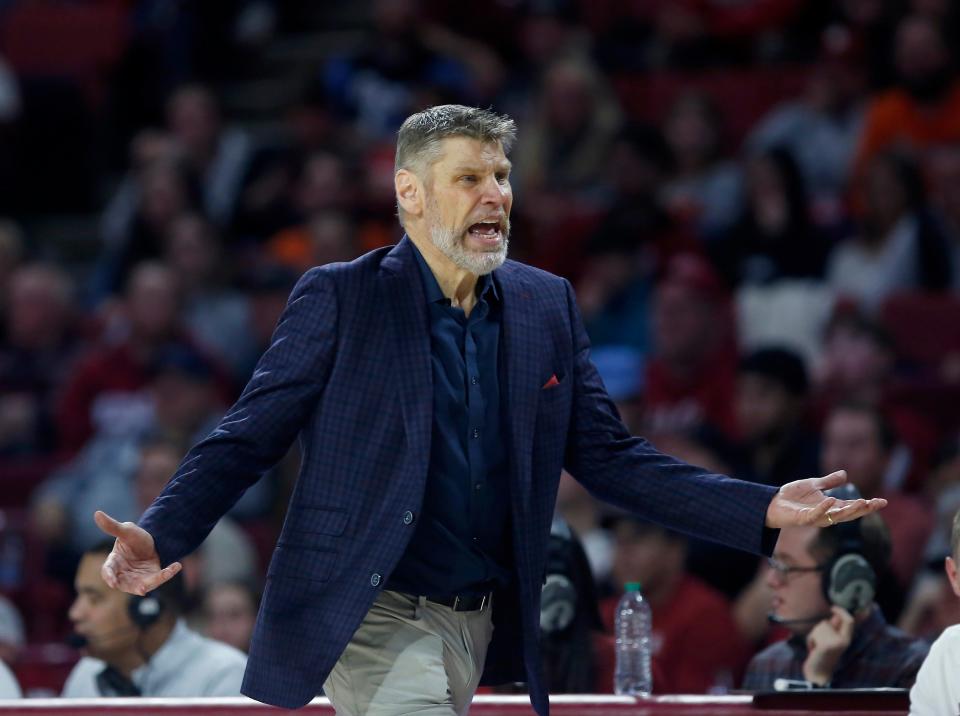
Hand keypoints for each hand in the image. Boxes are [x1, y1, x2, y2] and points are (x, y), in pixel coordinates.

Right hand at [94, 511, 180, 595]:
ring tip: (158, 581)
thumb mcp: (125, 531)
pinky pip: (159, 579)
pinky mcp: (151, 578)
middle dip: (132, 587)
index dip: (109, 576)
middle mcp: (124, 574)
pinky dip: (168, 573)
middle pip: (124, 584)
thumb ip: (112, 526)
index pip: (108, 570)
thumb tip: (97, 513)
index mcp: (114, 562)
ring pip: (141, 586)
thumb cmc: (134, 538)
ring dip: (149, 585)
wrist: (152, 541)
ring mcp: (137, 578)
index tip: (112, 582)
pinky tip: (177, 565)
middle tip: (141, 589)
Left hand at [764, 470, 886, 528]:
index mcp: (830, 506)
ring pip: (835, 517)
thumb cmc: (792, 496)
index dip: (867, 505)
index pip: (852, 506)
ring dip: (848, 511)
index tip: (883, 501)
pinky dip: (823, 508)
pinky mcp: (802, 519)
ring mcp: (814, 517)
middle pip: (848, 514)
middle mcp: (825, 514)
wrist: (771, 502)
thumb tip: (845, 474)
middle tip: (877, 503)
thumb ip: (828, 481)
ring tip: (862, 502)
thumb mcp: (813, 485)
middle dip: (863, 509)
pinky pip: (814, 515)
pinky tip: (831, 500)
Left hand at [803, 606, 854, 684]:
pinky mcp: (827, 645)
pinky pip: (815, 634)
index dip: (841, 611)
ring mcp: (836, 643)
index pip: (849, 620)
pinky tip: (813, 649)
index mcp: (847, 638)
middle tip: (818, 643)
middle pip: (826, 623)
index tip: (833, 607)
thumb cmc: (822, 654)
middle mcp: (844, 640)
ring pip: (819, 627)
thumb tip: (836, 615)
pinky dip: (810, 640)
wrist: (819, 672)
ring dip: (814, 635)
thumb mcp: (831, 640)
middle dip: (818, 630)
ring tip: (816, 647)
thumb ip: (834, 628)